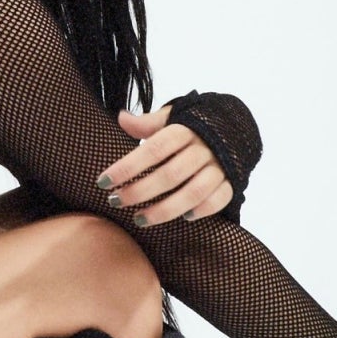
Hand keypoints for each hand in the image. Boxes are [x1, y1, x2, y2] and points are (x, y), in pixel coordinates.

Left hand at [96, 103, 234, 226]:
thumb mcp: (170, 118)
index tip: (103, 181)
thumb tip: (122, 117)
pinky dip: (202, 210)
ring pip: (194, 192)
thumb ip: (148, 122)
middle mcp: (203, 150)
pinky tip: (184, 219)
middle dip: (139, 191)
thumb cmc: (190, 127)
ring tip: (139, 219)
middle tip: (114, 201)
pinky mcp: (232, 182)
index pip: (153, 150)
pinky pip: (219, 199)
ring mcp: (220, 167)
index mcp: (184, 131)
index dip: (127, 167)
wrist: (233, 129)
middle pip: (170, 175)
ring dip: (165, 210)